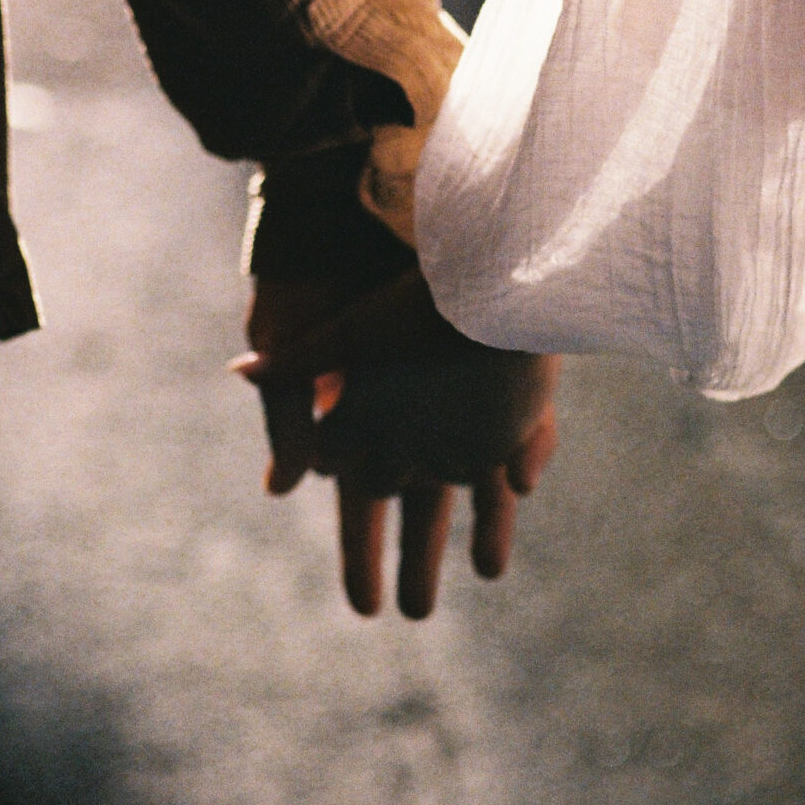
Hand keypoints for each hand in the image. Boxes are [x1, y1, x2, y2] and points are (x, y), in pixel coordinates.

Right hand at [235, 269, 558, 618]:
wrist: (374, 191)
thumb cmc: (329, 263)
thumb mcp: (302, 334)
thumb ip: (288, 402)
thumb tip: (283, 485)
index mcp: (356, 413)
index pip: (361, 504)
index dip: (363, 556)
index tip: (367, 606)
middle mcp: (406, 408)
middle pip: (416, 505)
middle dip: (416, 559)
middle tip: (414, 614)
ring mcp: (456, 387)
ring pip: (472, 475)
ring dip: (480, 524)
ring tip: (488, 574)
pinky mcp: (497, 358)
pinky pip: (515, 418)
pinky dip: (520, 450)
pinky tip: (521, 484)